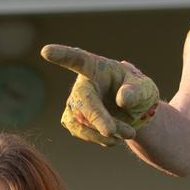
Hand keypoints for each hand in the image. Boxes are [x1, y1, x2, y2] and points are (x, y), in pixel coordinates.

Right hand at [43, 44, 159, 146]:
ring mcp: (74, 104)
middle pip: (82, 101)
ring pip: (81, 122)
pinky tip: (115, 136)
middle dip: (96, 118)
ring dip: (104, 132)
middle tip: (111, 132)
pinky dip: (101, 138)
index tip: (46, 51)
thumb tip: (122, 100)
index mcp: (96, 68)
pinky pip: (83, 133)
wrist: (133, 112)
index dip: (62, 55)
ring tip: (129, 133)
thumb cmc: (137, 91)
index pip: (78, 60)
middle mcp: (81, 85)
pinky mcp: (72, 121)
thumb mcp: (144, 87)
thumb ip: (135, 91)